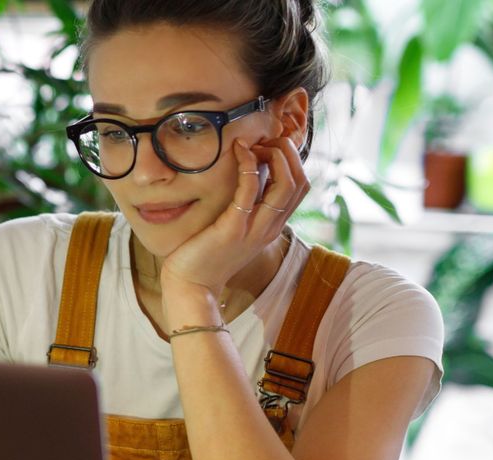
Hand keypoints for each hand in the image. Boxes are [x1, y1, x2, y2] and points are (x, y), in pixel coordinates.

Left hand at [158, 124, 310, 322]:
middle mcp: (270, 228)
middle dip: (288, 153)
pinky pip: (250, 190)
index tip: (268, 147)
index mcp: (272, 226)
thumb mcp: (235, 229)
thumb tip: (248, 175)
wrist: (191, 286)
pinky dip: (249, 165)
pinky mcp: (233, 228)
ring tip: (254, 143)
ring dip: (275, 156)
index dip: (292, 160)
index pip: (300, 187)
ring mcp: (254, 229)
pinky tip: (239, 151)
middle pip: (300, 182)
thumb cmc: (206, 255)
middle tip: (264, 141)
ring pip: (286, 184)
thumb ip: (246, 207)